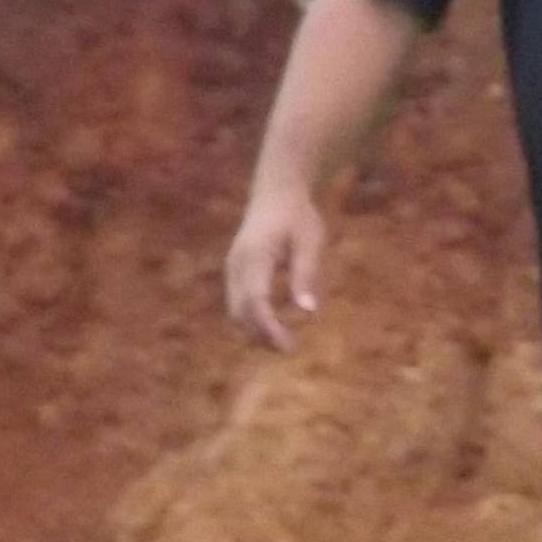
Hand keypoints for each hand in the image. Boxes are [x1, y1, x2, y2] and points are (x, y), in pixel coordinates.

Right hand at [224, 186, 325, 350]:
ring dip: (256, 330)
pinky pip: (238, 302)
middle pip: (240, 311)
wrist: (276, 192)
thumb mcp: (309, 241)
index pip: (256, 300)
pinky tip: (274, 325)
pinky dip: (252, 319)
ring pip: (235, 310)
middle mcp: (236, 264)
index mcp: (255, 255)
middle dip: (261, 335)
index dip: (269, 328)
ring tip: (284, 341)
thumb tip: (308, 312)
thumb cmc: (297, 215)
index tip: (288, 347)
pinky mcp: (234, 272)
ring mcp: (232, 268)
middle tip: (290, 349)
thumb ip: (305, 275)